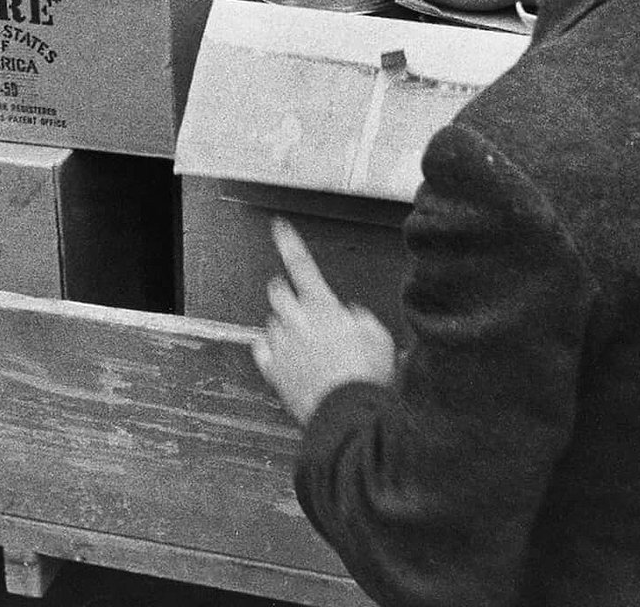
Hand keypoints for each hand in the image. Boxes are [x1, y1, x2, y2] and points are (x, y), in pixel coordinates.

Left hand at [252, 219, 395, 424]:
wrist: (348, 412)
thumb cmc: (365, 373)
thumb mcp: (378, 335)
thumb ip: (360, 317)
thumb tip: (350, 315)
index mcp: (322, 306)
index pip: (301, 264)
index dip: (289, 241)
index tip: (278, 226)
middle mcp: (296, 320)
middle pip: (277, 290)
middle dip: (286, 292)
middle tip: (301, 306)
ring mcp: (282, 345)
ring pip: (271, 321)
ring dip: (284, 326)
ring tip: (306, 345)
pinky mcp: (273, 370)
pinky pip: (261, 348)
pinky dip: (269, 348)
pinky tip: (284, 355)